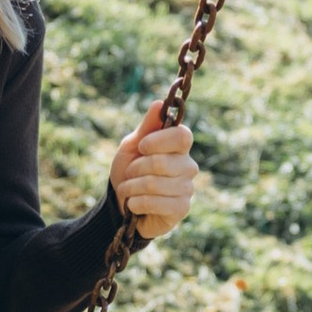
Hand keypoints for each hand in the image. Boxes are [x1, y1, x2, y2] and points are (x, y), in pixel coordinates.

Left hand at [111, 104, 199, 240]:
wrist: (122, 204)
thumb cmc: (129, 171)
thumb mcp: (132, 146)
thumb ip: (147, 127)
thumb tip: (159, 103)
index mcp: (179, 147)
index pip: (182, 136)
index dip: (159, 140)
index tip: (141, 146)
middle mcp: (188, 166)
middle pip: (162, 162)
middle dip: (136, 168)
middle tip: (130, 173)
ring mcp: (187, 188)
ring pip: (155, 183)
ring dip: (132, 187)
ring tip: (128, 190)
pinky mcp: (182, 208)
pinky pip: (156, 202)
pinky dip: (136, 203)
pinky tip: (134, 204)